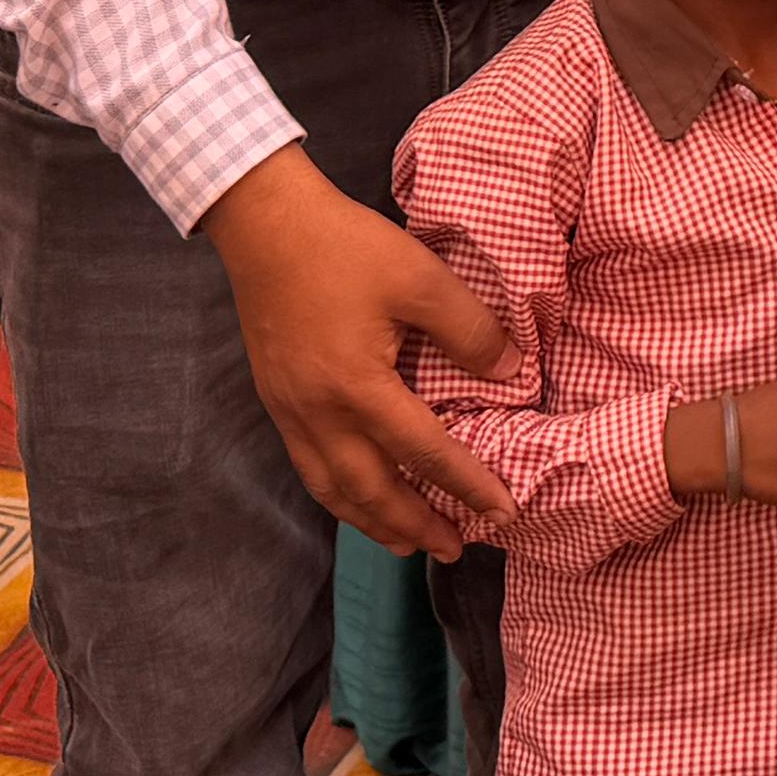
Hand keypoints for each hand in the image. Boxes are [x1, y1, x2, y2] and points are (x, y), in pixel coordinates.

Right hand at [199, 146, 519, 561]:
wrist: (266, 226)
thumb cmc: (346, 247)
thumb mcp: (420, 277)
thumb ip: (469, 330)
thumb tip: (510, 374)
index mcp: (358, 387)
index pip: (425, 453)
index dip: (468, 486)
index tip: (504, 512)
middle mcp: (319, 414)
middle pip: (371, 491)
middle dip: (415, 526)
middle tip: (455, 549)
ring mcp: (291, 412)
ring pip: (333, 489)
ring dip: (373, 522)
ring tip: (407, 543)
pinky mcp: (277, 400)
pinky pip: (310, 467)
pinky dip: (339, 494)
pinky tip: (357, 494)